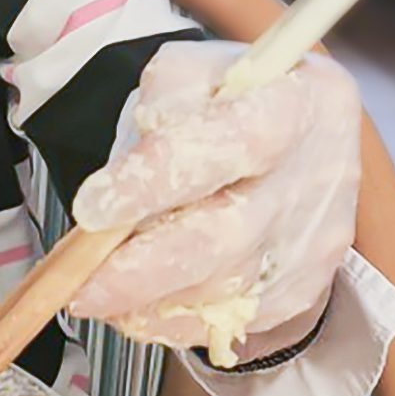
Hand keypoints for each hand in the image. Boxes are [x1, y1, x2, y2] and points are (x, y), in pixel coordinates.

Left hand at [67, 38, 361, 363]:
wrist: (302, 132)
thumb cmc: (235, 102)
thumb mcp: (191, 73)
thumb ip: (157, 112)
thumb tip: (120, 184)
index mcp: (291, 105)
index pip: (224, 145)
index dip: (154, 181)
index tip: (92, 208)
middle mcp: (314, 176)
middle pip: (225, 238)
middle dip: (141, 270)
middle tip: (81, 284)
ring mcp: (314, 238)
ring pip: (225, 290)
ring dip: (150, 301)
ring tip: (99, 294)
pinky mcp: (304, 284)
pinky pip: (234, 321)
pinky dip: (176, 322)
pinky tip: (138, 308)